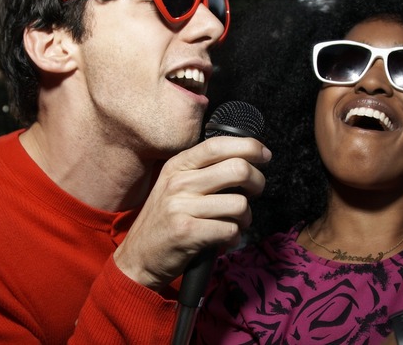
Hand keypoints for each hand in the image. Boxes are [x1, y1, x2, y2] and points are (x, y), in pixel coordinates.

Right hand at [113, 136, 270, 289]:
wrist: (138, 258)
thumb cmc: (165, 221)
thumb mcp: (175, 187)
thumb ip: (203, 171)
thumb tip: (246, 161)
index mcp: (177, 166)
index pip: (218, 145)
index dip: (249, 147)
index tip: (264, 155)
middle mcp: (178, 183)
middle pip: (237, 169)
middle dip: (257, 182)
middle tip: (255, 192)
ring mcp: (181, 207)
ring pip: (239, 203)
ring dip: (246, 217)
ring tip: (235, 222)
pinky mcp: (186, 233)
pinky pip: (230, 229)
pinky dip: (234, 237)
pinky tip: (225, 239)